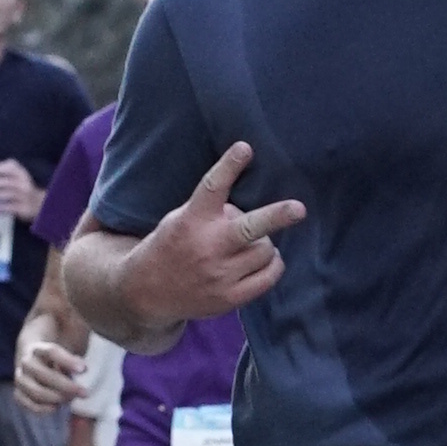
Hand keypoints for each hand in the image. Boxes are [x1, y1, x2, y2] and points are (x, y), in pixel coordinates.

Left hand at [0, 155, 37, 216]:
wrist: (38, 203)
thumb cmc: (20, 187)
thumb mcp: (16, 175)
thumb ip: (3, 172)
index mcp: (21, 173)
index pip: (9, 168)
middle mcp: (24, 183)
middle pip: (7, 182)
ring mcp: (25, 196)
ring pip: (9, 194)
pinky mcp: (25, 208)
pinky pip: (11, 207)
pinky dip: (1, 207)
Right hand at [13, 316, 86, 414]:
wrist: (40, 336)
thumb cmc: (59, 329)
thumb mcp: (67, 320)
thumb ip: (72, 311)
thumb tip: (84, 291)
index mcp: (34, 339)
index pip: (49, 351)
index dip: (66, 360)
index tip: (85, 367)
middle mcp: (24, 357)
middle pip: (40, 373)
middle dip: (63, 385)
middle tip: (85, 391)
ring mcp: (21, 373)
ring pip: (30, 388)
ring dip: (52, 397)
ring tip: (72, 399)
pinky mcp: (21, 387)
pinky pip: (22, 400)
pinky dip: (35, 407)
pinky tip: (54, 408)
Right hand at [124, 143, 305, 322]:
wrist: (147, 292)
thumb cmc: (172, 245)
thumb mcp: (180, 218)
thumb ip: (211, 210)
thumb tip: (246, 207)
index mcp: (192, 220)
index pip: (212, 188)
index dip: (229, 166)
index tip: (244, 148)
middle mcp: (208, 247)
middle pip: (249, 228)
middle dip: (277, 216)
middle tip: (299, 209)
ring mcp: (220, 275)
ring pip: (265, 250)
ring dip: (265, 243)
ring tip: (251, 244)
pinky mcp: (230, 297)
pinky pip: (268, 276)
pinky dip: (272, 264)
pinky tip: (263, 260)